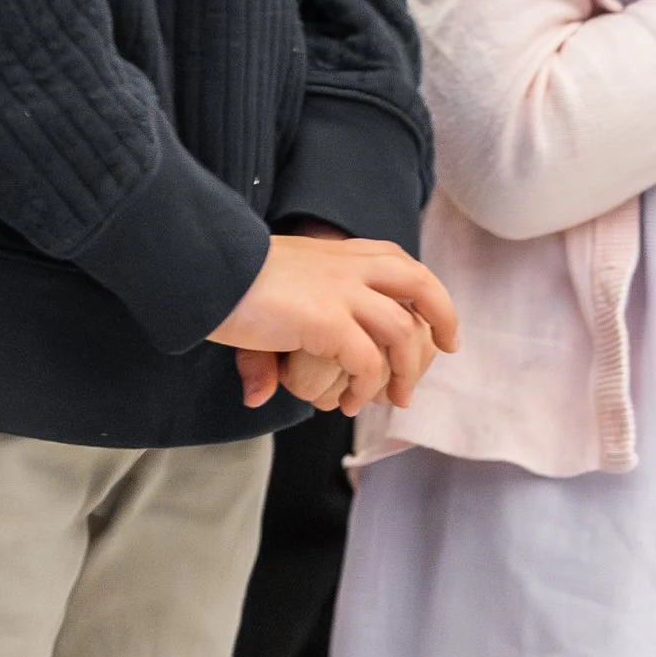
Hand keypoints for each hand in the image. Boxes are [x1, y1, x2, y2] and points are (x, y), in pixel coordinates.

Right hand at [211, 233, 457, 412]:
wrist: (207, 269)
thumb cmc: (227, 283)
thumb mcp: (262, 304)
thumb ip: (271, 347)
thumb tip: (258, 395)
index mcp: (336, 253)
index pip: (396, 260)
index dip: (422, 288)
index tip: (431, 318)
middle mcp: (347, 266)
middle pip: (418, 281)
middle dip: (442, 315)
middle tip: (448, 348)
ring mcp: (341, 292)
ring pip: (401, 330)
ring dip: (405, 370)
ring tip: (395, 399)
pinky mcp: (328, 320)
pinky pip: (367, 362)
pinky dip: (365, 387)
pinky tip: (347, 403)